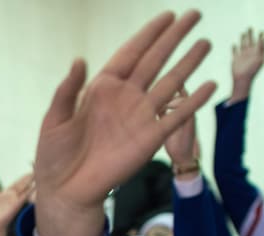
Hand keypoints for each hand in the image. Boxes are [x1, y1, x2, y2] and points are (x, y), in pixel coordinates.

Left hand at [0, 173, 34, 235]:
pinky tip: (35, 186)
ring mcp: (14, 201)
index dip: (22, 179)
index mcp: (5, 195)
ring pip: (25, 190)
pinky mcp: (16, 205)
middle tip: (36, 171)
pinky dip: (30, 191)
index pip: (16, 185)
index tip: (28, 173)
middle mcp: (11, 197)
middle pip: (22, 185)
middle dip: (29, 178)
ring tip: (38, 176)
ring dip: (31, 183)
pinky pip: (24, 197)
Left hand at [34, 11, 214, 235]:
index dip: (149, 34)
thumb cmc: (54, 156)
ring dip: (188, 63)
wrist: (65, 191)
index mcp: (101, 89)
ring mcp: (139, 117)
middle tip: (195, 14)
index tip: (168, 15)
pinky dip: (193, 102)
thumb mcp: (54, 120)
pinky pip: (176, 117)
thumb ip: (67, 90)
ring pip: (170, 83)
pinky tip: (210, 86)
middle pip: (155, 60)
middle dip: (174, 37)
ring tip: (206, 43)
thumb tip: (80, 59)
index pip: (130, 53)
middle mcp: (125, 98)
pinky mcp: (149, 139)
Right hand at [229, 28, 263, 102]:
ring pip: (242, 45)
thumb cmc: (252, 70)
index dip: (260, 37)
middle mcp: (250, 53)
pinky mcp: (235, 59)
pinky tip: (233, 44)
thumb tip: (263, 38)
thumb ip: (261, 47)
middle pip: (250, 42)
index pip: (259, 43)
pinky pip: (234, 52)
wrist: (243, 78)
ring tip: (243, 33)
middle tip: (250, 27)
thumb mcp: (259, 57)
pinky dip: (234, 48)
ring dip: (243, 39)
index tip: (261, 32)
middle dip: (250, 35)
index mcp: (257, 53)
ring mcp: (242, 56)